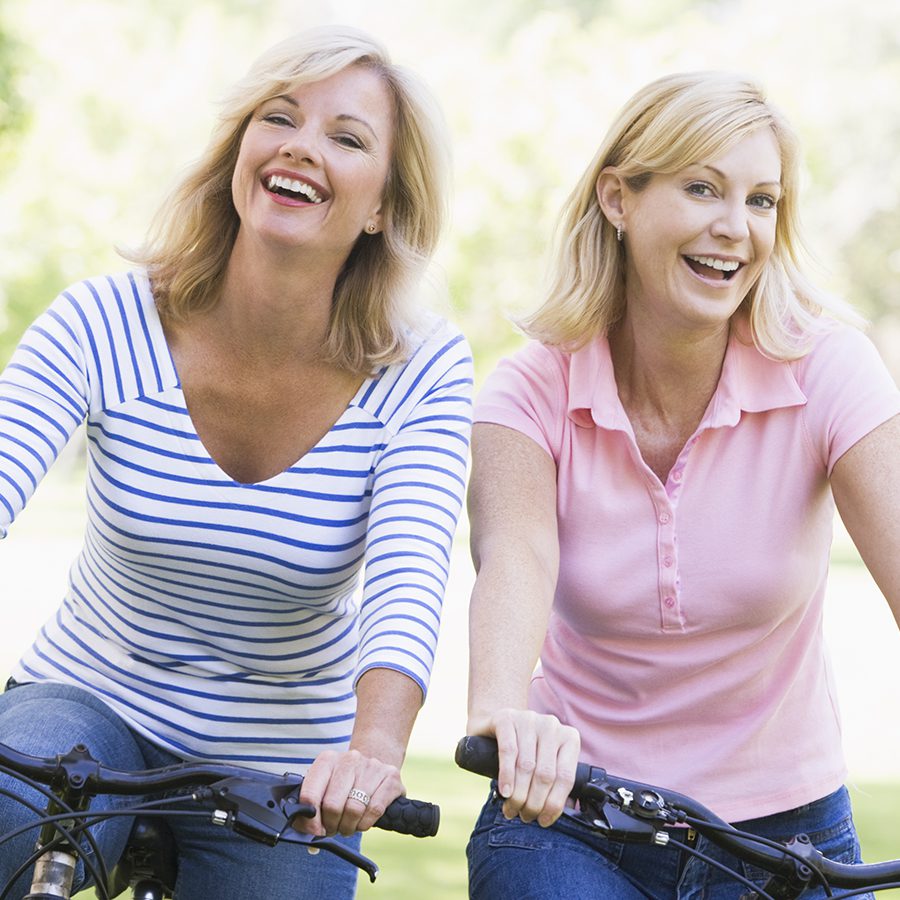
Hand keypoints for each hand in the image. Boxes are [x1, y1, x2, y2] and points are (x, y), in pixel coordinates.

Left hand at [296, 748, 404, 836]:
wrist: (376, 760)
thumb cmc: (344, 781)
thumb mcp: (325, 786)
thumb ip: (312, 809)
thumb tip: (307, 838)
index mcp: (327, 760)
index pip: (310, 795)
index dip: (310, 821)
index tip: (313, 833)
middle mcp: (349, 759)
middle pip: (332, 806)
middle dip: (331, 825)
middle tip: (332, 829)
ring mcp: (371, 766)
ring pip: (353, 810)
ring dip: (348, 827)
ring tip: (347, 826)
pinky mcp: (390, 777)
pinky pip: (374, 811)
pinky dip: (365, 824)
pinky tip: (362, 821)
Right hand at [469, 708, 579, 826]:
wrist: (496, 724)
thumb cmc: (524, 751)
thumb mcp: (545, 762)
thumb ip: (556, 782)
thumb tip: (562, 812)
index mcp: (568, 737)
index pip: (566, 777)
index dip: (554, 804)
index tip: (543, 821)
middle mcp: (551, 725)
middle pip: (546, 774)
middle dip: (534, 803)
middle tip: (524, 816)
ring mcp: (529, 719)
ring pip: (527, 765)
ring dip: (519, 795)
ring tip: (511, 809)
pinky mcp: (507, 718)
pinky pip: (508, 751)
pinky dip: (506, 776)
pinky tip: (504, 792)